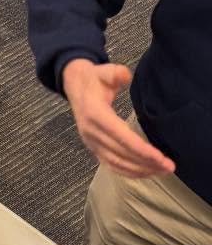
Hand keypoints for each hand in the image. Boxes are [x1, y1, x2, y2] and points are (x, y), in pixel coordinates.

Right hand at [62, 59, 175, 178]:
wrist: (75, 86)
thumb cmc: (94, 80)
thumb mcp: (103, 71)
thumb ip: (115, 73)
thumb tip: (126, 75)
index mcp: (94, 114)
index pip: (120, 137)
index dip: (141, 149)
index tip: (161, 157)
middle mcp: (90, 132)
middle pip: (121, 153)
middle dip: (146, 162)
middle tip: (169, 166)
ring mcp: (90, 142)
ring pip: (116, 163)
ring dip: (140, 170)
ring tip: (162, 170)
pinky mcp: (93, 148)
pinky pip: (111, 165)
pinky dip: (129, 173)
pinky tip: (145, 172)